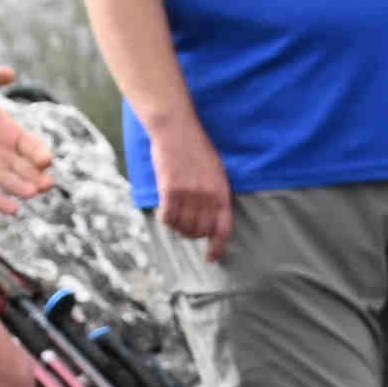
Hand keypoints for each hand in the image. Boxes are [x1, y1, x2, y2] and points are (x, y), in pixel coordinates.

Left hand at [0, 58, 56, 209]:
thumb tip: (11, 72)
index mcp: (11, 133)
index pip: (33, 146)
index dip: (40, 153)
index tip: (44, 159)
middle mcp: (6, 154)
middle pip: (29, 170)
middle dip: (39, 177)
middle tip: (46, 183)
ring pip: (14, 183)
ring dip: (24, 189)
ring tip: (31, 192)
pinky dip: (2, 202)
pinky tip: (12, 210)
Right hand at [143, 106, 231, 250]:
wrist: (176, 128)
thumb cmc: (196, 148)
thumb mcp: (216, 170)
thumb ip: (217, 194)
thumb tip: (214, 218)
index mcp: (221, 192)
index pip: (222, 229)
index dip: (217, 247)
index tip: (210, 258)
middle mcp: (206, 196)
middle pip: (200, 231)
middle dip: (193, 235)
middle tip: (186, 228)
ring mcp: (188, 193)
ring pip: (182, 227)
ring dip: (178, 228)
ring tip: (175, 218)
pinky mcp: (170, 189)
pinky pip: (167, 217)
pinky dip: (165, 219)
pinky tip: (165, 212)